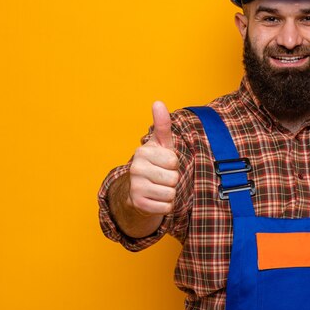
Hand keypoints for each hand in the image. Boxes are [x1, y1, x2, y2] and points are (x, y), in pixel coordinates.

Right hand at [127, 101, 178, 216]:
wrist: (138, 191)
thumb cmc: (156, 163)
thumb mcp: (161, 144)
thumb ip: (162, 125)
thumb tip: (158, 102)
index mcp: (142, 152)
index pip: (174, 161)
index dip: (174, 164)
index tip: (164, 163)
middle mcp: (135, 168)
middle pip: (173, 178)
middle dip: (172, 179)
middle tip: (161, 177)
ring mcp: (135, 187)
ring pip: (171, 193)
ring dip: (169, 193)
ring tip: (158, 187)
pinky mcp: (138, 204)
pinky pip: (166, 207)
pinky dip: (165, 205)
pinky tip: (155, 199)